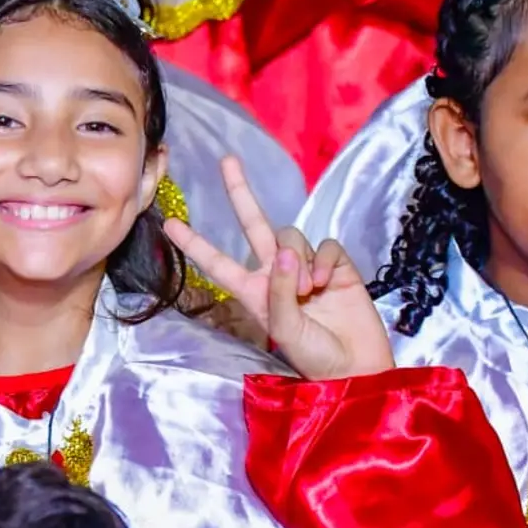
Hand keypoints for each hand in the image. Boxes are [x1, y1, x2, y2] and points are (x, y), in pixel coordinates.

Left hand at [163, 157, 393, 380]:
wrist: (357, 366)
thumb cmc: (314, 356)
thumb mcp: (286, 328)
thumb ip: (281, 290)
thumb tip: (286, 251)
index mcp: (253, 291)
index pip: (217, 262)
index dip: (194, 243)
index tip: (170, 222)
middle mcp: (275, 273)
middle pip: (254, 225)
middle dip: (240, 192)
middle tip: (226, 161)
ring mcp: (306, 266)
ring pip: (293, 237)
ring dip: (301, 261)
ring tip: (311, 291)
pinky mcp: (337, 264)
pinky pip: (326, 246)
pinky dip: (327, 262)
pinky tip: (330, 284)